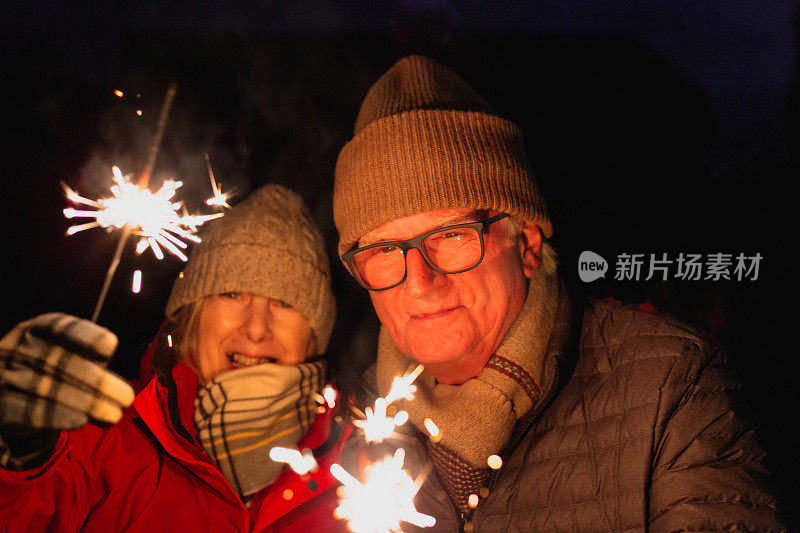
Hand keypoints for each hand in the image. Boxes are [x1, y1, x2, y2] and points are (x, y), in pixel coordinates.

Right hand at [0, 313, 134, 429]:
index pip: (58, 327)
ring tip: (114, 414)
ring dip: (85, 403)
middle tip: (127, 397)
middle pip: (58, 361)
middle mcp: (15, 348)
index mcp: (36, 329)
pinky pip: (29, 412)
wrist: (14, 397)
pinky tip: (83, 420)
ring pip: (47, 388)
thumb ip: (94, 362)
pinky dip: (58, 417)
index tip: (111, 345)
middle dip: (97, 380)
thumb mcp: (73, 357)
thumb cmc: (55, 370)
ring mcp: (3, 375)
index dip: (85, 335)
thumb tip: (118, 385)